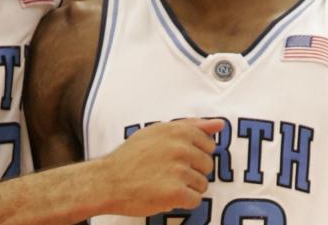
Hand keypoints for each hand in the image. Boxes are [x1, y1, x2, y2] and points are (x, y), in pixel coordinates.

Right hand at [95, 118, 223, 216]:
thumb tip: (220, 124)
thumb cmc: (132, 156)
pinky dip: (182, 202)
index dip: (194, 153)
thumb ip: (191, 126)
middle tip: (167, 172)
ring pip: (202, 184)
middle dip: (192, 171)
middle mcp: (181, 148)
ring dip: (187, 188)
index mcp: (178, 131)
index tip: (177, 157)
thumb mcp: (158, 132)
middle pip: (207, 165)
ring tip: (164, 183)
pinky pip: (195, 200)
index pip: (208, 144)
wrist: (108, 180)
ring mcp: (179, 170)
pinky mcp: (176, 192)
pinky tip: (165, 195)